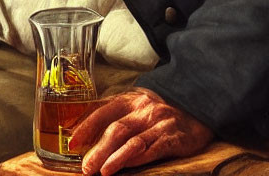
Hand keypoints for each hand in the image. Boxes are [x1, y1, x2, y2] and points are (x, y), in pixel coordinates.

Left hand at [69, 88, 212, 175]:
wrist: (196, 110)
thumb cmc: (158, 113)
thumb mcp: (135, 106)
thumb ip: (113, 115)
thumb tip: (84, 132)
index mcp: (130, 99)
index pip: (103, 111)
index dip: (86, 126)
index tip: (72, 142)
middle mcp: (143, 109)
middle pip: (117, 129)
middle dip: (99, 149)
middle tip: (86, 166)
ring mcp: (159, 123)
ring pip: (133, 141)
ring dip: (115, 158)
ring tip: (102, 171)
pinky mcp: (173, 138)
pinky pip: (153, 149)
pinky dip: (138, 158)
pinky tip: (127, 167)